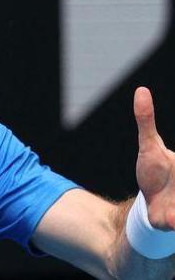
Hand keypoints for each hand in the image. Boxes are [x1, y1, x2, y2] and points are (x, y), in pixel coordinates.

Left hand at [133, 86, 174, 229]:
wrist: (151, 205)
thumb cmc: (154, 173)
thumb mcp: (149, 146)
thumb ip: (146, 121)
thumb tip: (141, 91)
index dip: (174, 161)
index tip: (173, 159)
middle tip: (173, 183)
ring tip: (173, 212)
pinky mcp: (172, 220)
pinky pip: (174, 222)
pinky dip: (174, 220)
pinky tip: (171, 218)